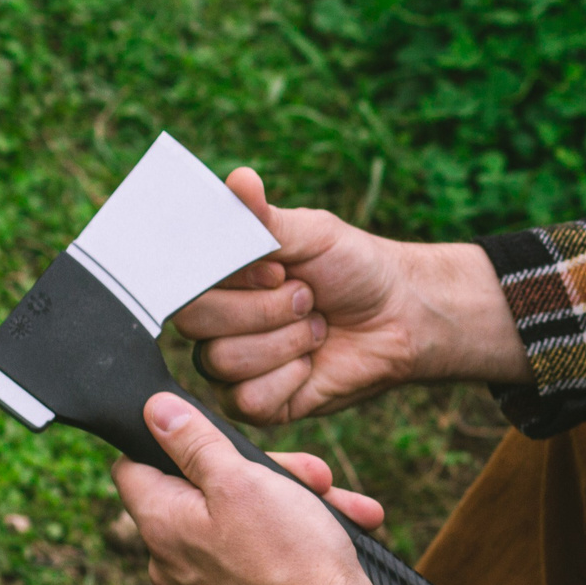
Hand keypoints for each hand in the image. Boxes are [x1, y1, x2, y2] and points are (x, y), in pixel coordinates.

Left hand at [112, 393, 386, 584]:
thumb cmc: (290, 557)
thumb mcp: (242, 480)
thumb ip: (194, 442)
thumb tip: (153, 410)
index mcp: (160, 524)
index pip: (134, 465)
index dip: (172, 441)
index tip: (215, 437)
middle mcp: (170, 560)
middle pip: (202, 491)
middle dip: (262, 473)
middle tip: (312, 474)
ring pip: (241, 522)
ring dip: (292, 504)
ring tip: (340, 504)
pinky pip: (257, 557)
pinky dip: (294, 540)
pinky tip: (340, 531)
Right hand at [174, 166, 530, 423]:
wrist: (399, 315)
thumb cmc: (353, 268)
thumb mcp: (313, 234)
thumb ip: (266, 218)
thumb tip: (240, 179)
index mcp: (219, 279)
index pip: (185, 281)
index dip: (232, 279)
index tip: (278, 269)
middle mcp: (215, 322)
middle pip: (196, 323)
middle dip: (265, 308)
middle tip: (307, 296)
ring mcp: (232, 366)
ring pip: (223, 361)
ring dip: (285, 341)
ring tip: (316, 326)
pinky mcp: (256, 405)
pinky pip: (248, 399)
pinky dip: (290, 376)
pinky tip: (312, 362)